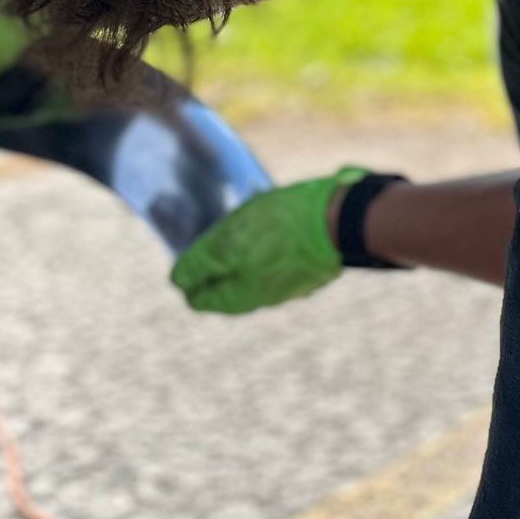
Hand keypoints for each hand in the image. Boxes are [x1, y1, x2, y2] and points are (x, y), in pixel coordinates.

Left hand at [171, 167, 368, 314]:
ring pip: (253, 271)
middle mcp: (266, 297)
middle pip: (226, 285)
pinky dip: (266, 244)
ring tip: (240, 223)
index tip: (189, 249)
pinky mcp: (309, 266)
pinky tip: (269, 222)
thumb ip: (202, 264)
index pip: (201, 298)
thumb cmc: (278, 231)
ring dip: (242, 251)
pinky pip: (277, 258)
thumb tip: (179, 282)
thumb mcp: (228, 244)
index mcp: (242, 297)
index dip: (188, 275)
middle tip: (212, 233)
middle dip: (215, 263)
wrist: (340, 220)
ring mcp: (290, 283)